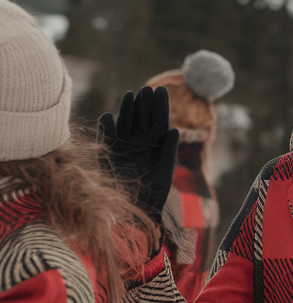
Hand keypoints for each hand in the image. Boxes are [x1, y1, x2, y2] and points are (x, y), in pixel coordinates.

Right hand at [99, 87, 178, 219]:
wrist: (133, 213)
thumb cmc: (153, 196)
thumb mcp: (164, 174)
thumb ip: (168, 152)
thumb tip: (174, 131)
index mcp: (157, 146)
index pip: (160, 121)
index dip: (160, 106)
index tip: (161, 90)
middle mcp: (141, 143)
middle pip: (143, 118)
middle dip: (145, 103)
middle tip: (146, 89)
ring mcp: (125, 146)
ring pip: (126, 122)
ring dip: (128, 109)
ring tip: (130, 95)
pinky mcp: (109, 153)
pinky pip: (107, 135)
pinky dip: (107, 126)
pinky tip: (110, 117)